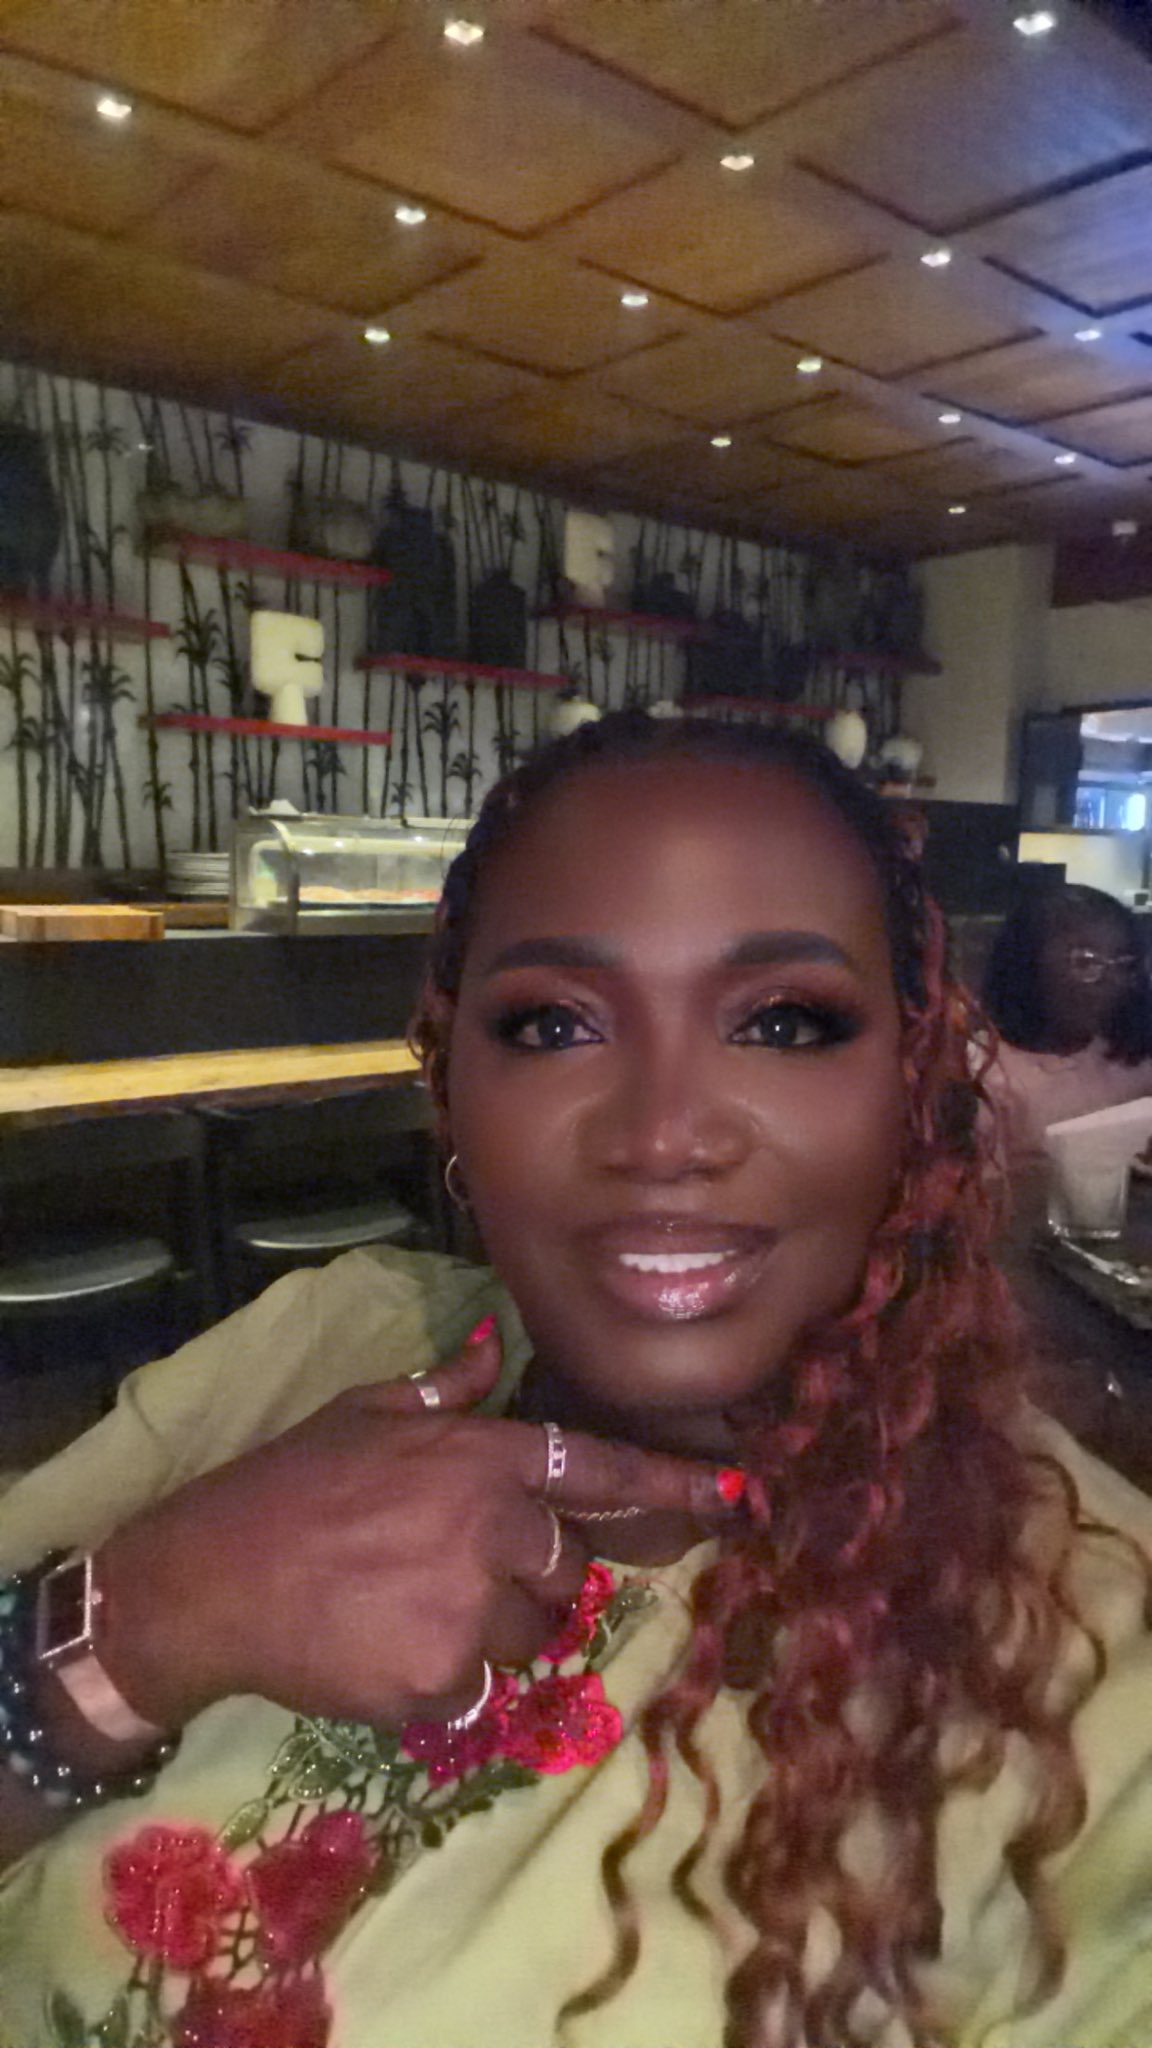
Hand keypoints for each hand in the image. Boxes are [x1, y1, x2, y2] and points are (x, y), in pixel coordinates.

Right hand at [94, 1323, 733, 1735]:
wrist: (209, 1580)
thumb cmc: (288, 1485)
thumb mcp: (363, 1412)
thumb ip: (441, 1391)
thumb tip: (489, 1347)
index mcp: (478, 1457)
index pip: (596, 1469)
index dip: (671, 1486)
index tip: (738, 1497)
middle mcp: (490, 1527)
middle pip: (565, 1567)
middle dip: (526, 1573)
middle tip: (448, 1567)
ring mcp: (468, 1608)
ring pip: (529, 1634)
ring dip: (488, 1631)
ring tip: (408, 1607)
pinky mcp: (440, 1680)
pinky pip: (478, 1691)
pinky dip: (443, 1681)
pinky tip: (385, 1648)